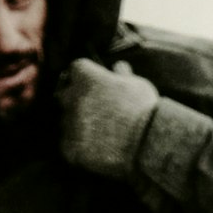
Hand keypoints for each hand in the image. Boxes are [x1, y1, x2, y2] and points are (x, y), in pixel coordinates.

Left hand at [61, 57, 161, 178]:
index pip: (77, 68)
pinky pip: (68, 143)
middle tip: (94, 108)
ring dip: (77, 123)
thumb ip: (123, 75)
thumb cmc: (145, 110)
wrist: (146, 144)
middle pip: (65, 93)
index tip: (93, 81)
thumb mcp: (138, 86)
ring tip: (99, 131)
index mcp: (88, 78)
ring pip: (66, 120)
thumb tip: (118, 66)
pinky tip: (97, 147)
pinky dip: (79, 144)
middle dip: (75, 98)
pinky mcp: (69, 146)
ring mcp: (69, 123)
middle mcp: (72, 98)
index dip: (85, 75)